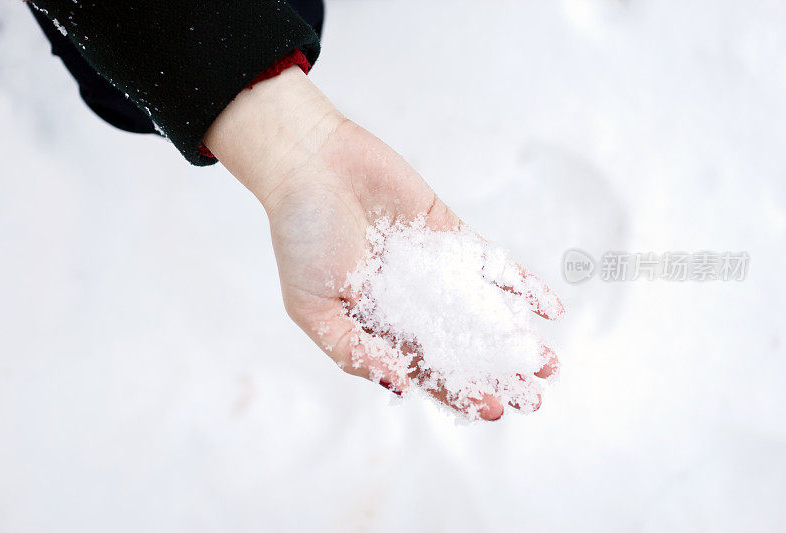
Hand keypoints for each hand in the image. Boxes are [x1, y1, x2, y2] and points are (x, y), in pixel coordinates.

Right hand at [204, 67, 562, 419]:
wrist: (311, 163)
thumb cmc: (300, 236)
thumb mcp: (311, 306)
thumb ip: (352, 350)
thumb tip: (401, 388)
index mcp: (376, 326)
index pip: (423, 368)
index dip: (457, 392)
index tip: (493, 410)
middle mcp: (409, 302)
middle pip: (460, 346)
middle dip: (495, 373)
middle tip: (533, 396)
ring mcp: (431, 268)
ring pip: (481, 310)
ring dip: (513, 336)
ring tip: (548, 363)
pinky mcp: (447, 234)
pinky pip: (489, 264)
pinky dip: (518, 285)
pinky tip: (547, 307)